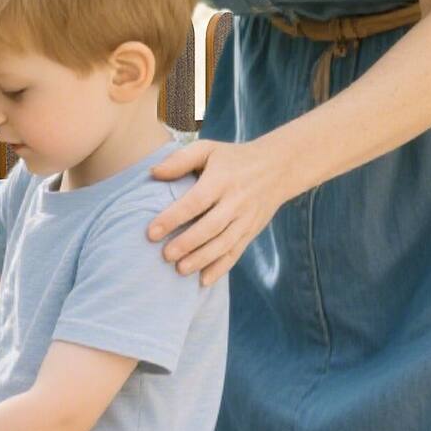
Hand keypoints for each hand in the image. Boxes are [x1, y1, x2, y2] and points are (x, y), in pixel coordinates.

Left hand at [147, 137, 294, 286]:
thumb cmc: (233, 158)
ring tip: (180, 269)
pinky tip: (204, 280)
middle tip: (165, 256)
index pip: (195, 202)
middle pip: (211, 227)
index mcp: (222, 180)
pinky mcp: (252, 231)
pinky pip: (237, 252)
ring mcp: (246, 218)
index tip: (151, 233)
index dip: (173, 218)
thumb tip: (153, 173)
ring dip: (203, 259)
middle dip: (187, 243)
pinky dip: (221, 268)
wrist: (279, 167)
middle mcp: (236, 201)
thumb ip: (180, 160)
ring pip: (224, 243)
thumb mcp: (208, 149)